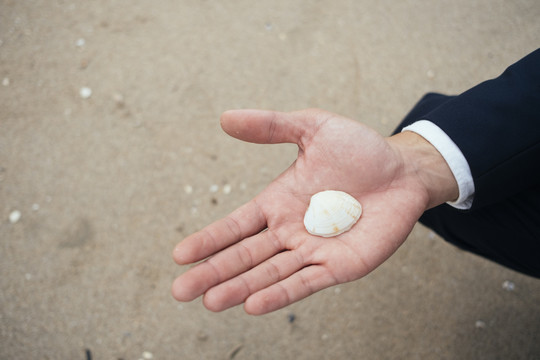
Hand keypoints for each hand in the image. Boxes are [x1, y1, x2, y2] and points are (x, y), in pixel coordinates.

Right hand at [171, 109, 457, 314]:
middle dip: (213, 273)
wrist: (404, 170)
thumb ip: (271, 126)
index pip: (236, 225)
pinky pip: (306, 282)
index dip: (209, 239)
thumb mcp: (312, 128)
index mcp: (279, 201)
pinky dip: (280, 293)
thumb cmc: (359, 149)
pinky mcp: (340, 265)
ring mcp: (314, 250)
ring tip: (211, 302)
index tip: (179, 255)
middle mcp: (290, 230)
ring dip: (240, 287)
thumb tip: (224, 118)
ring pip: (270, 273)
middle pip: (245, 255)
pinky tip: (254, 304)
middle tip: (180, 292)